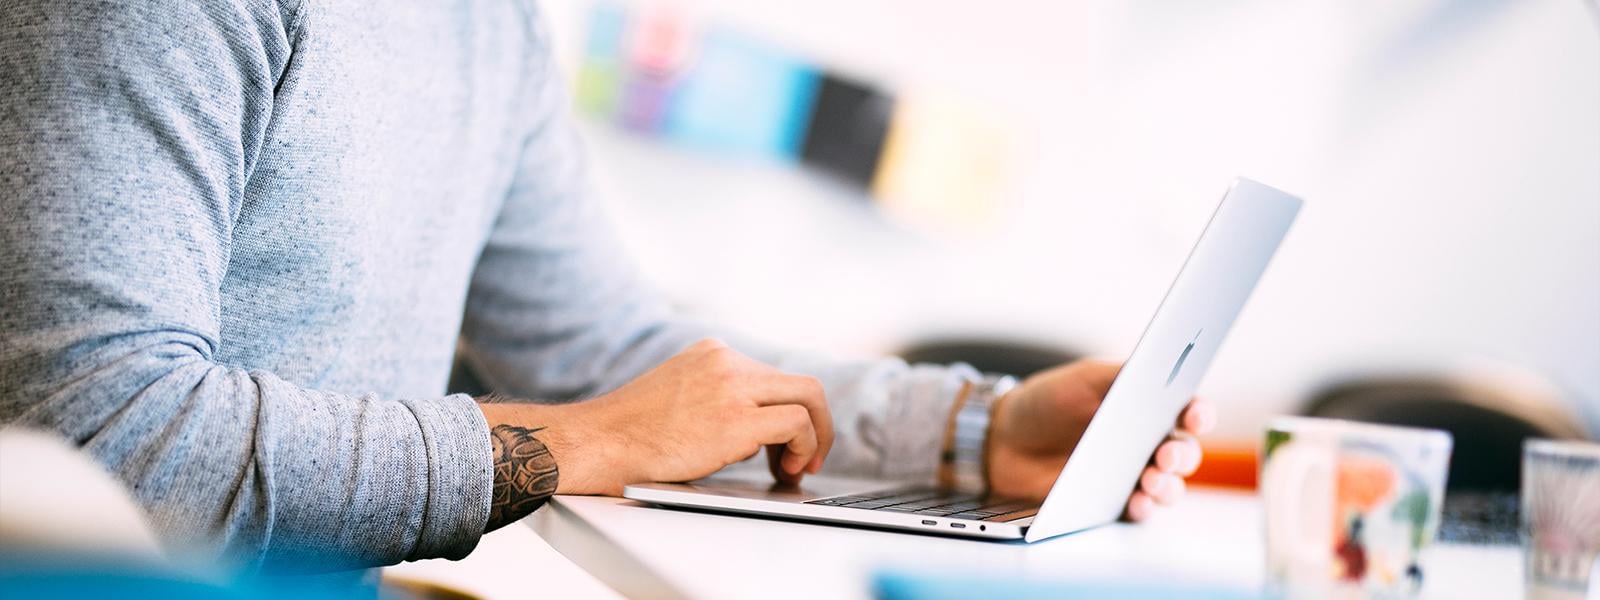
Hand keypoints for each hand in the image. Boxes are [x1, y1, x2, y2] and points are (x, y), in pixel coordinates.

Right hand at [480, 339, 833, 496]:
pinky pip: (796, 423)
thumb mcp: (678, 396)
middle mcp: (727, 361)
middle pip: (801, 383)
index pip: (773, 377)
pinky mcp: (735, 418)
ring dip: (813, 438)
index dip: (788, 413)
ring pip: (808, 397)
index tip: (786, 444)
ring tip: (795, 468)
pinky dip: (802, 447)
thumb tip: (756, 430)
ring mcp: (732, 386)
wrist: (597, 443)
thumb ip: (716, 398)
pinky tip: (784, 468)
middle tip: (806, 458)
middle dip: (815, 424)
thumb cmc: (628, 435)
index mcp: (713, 354)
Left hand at [984, 360, 1215, 520]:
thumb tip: (1160, 368)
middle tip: (1165, 454)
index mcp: (1147, 407)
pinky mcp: (1112, 503)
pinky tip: (1137, 502)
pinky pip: (1138, 511)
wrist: (1003, 440)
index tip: (1194, 414)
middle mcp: (1146, 443)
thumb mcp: (1084, 379)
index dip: (1198, 412)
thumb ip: (1121, 375)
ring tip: (1151, 480)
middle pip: (1183, 453)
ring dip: (1167, 485)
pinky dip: (1142, 508)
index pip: (1187, 410)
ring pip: (1167, 485)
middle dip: (1182, 455)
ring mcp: (1131, 475)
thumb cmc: (1047, 402)